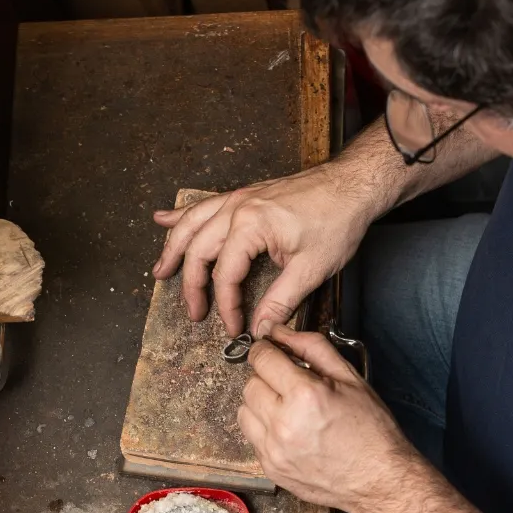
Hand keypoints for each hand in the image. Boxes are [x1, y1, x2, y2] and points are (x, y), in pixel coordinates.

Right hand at [151, 164, 376, 336]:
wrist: (352, 184)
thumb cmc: (337, 219)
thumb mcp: (311, 268)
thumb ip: (280, 300)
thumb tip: (261, 327)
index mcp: (250, 225)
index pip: (226, 275)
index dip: (227, 306)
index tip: (233, 326)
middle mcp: (237, 207)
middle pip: (199, 249)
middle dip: (192, 285)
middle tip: (193, 312)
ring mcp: (239, 198)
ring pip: (193, 224)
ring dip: (173, 248)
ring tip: (160, 271)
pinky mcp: (246, 195)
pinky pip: (205, 205)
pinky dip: (182, 215)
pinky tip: (163, 219)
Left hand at [237, 324, 414, 511]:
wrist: (378, 480)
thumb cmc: (370, 430)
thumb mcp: (349, 377)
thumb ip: (311, 347)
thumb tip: (280, 332)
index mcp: (304, 396)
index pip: (262, 359)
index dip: (266, 350)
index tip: (273, 351)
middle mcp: (283, 424)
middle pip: (249, 384)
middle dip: (266, 378)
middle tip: (290, 383)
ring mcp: (274, 450)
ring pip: (244, 411)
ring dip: (261, 403)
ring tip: (288, 408)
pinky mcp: (270, 468)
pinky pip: (251, 437)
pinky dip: (264, 429)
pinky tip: (289, 430)